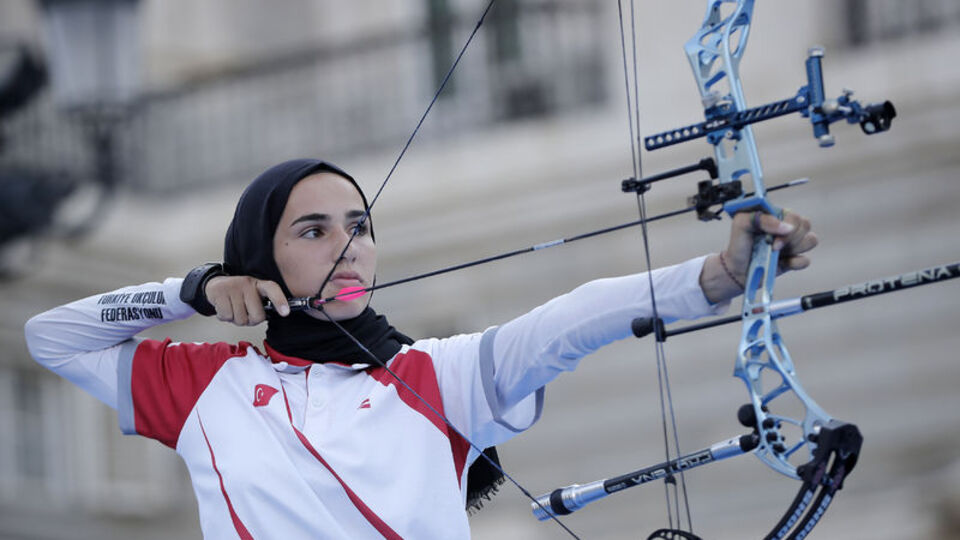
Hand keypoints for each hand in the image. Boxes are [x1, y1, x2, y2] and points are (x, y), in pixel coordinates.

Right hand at [204, 276, 289, 325]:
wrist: (215, 286)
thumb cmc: (239, 295)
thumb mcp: (253, 296)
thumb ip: (262, 306)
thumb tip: (268, 317)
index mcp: (259, 285)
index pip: (272, 289)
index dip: (280, 301)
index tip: (285, 312)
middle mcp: (247, 284)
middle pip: (257, 316)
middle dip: (251, 320)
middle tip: (245, 313)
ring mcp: (233, 287)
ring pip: (240, 319)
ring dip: (236, 319)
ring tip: (233, 309)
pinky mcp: (220, 292)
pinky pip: (226, 316)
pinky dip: (225, 317)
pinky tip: (224, 308)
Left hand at [700, 210, 817, 302]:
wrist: (736, 268)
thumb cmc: (739, 243)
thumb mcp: (741, 223)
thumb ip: (762, 219)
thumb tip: (787, 228)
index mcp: (777, 215)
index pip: (794, 216)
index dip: (787, 227)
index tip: (772, 239)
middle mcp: (787, 227)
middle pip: (806, 225)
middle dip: (790, 238)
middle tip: (772, 247)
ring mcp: (792, 243)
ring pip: (811, 240)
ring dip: (794, 248)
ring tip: (776, 253)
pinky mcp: (793, 260)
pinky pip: (806, 260)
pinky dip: (795, 263)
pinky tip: (782, 263)